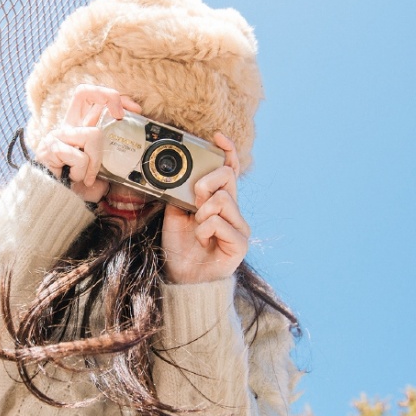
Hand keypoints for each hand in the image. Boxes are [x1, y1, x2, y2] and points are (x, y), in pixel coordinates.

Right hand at [34, 84, 141, 202]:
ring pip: (93, 135)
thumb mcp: (100, 170)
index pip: (93, 98)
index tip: (133, 110)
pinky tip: (74, 179)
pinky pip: (80, 157)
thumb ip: (111, 158)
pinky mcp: (51, 148)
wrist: (55, 202)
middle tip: (120, 115)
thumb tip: (133, 153)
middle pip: (84, 92)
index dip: (113, 97)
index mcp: (79, 127)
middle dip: (108, 96)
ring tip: (86, 175)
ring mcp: (58, 135)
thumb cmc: (76, 187)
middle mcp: (68, 126)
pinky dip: (82, 172)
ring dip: (96, 160)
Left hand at [162, 132, 250, 283]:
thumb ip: (180, 195)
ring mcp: (240, 227)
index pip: (229, 170)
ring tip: (197, 230)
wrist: (183, 278)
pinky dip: (204, 231)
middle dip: (206, 184)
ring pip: (222, 200)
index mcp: (219, 201)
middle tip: (194, 203)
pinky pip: (219, 222)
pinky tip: (203, 242)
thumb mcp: (174, 215)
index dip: (227, 151)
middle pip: (227, 177)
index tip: (217, 137)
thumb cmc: (181, 248)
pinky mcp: (241, 243)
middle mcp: (234, 211)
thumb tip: (178, 176)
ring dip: (202, 214)